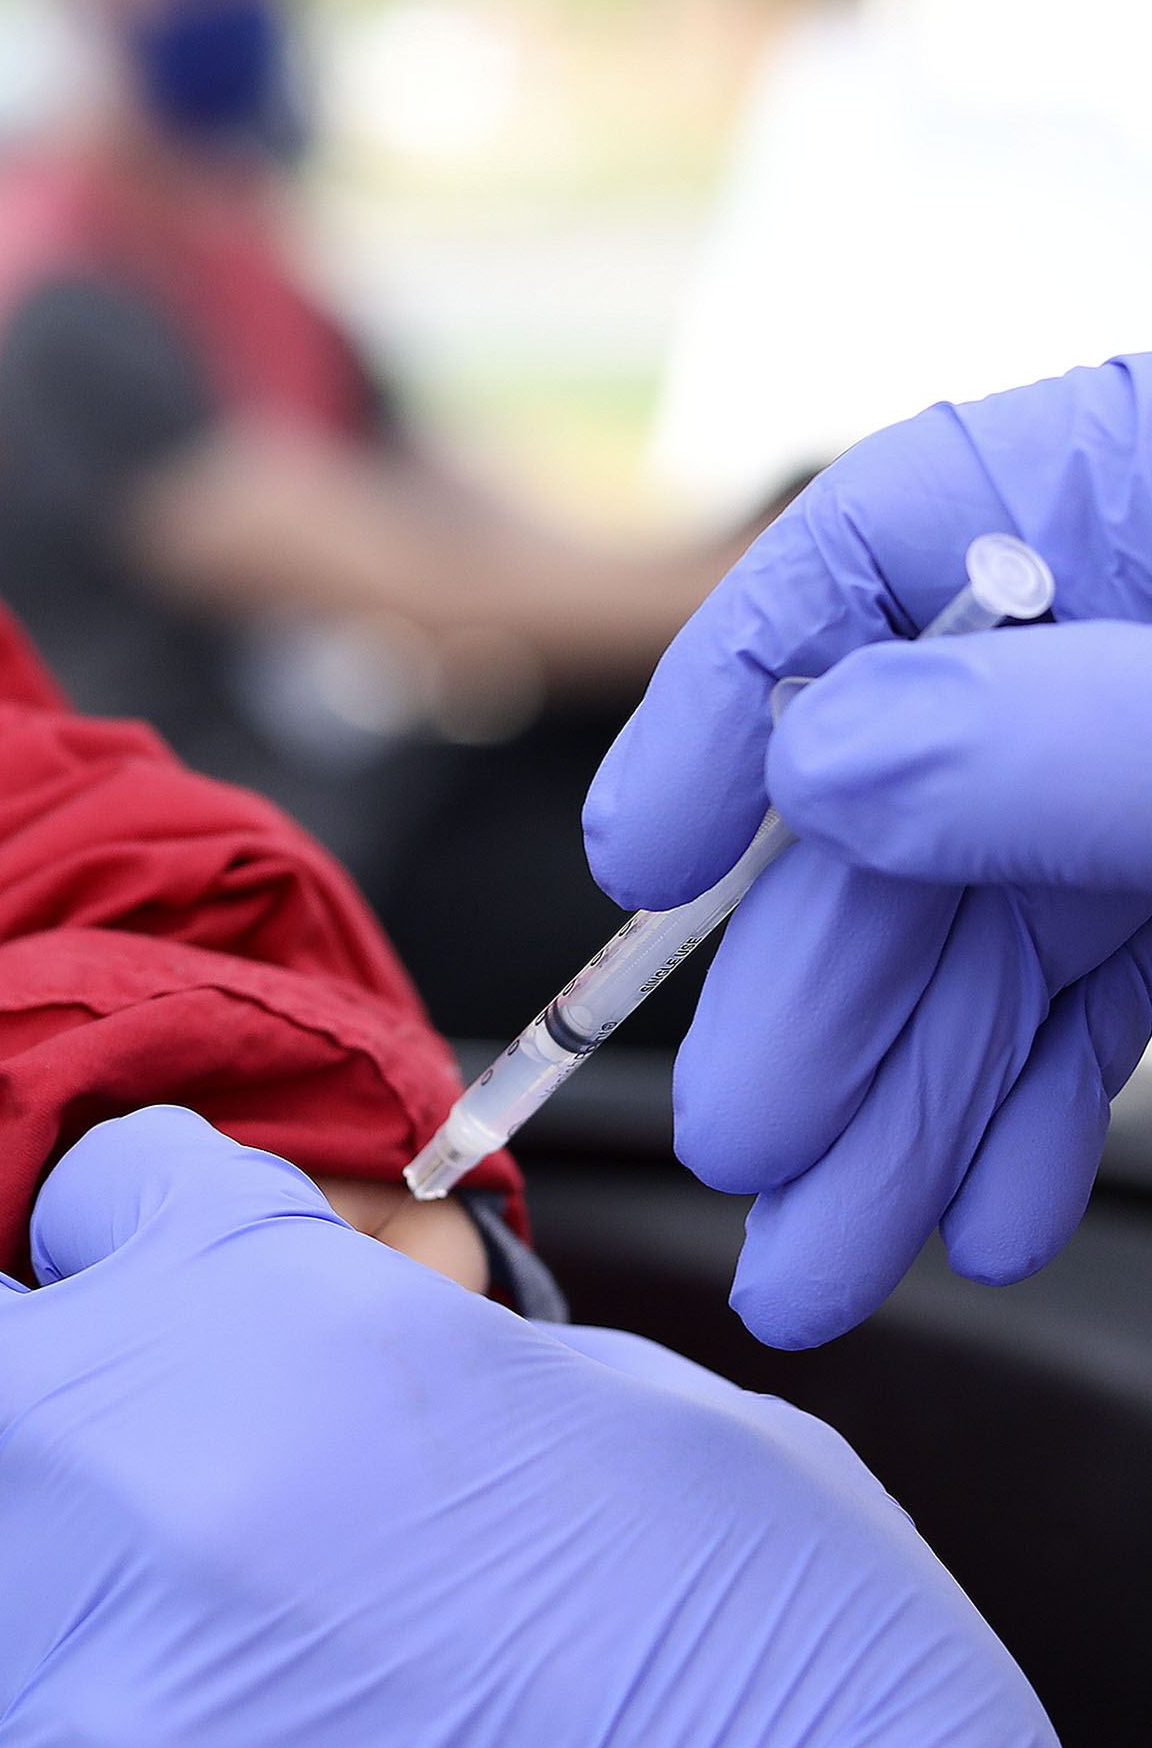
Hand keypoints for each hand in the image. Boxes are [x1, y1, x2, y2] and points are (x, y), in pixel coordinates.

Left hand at [0, 1107, 1151, 1747]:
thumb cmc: (783, 1689)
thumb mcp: (621, 1416)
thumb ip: (416, 1350)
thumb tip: (343, 1344)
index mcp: (283, 1305)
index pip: (97, 1188)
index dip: (137, 1246)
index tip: (163, 1304)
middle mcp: (142, 1458)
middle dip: (0, 1401)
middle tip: (108, 1485)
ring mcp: (84, 1665)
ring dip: (64, 1656)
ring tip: (238, 1720)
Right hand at [586, 364, 1151, 1346]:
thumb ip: (1069, 727)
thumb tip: (826, 764)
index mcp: (1120, 487)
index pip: (869, 561)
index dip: (725, 714)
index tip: (643, 860)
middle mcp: (1116, 628)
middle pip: (908, 806)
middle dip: (825, 1010)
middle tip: (748, 1153)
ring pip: (989, 934)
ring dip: (906, 1110)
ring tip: (832, 1260)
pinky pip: (1094, 989)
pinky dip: (1032, 1105)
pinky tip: (984, 1206)